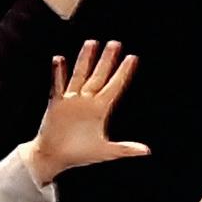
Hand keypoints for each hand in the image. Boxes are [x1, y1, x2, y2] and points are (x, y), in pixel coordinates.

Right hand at [23, 39, 149, 184]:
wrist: (54, 158)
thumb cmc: (79, 154)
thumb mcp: (105, 151)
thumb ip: (125, 149)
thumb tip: (147, 151)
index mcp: (100, 110)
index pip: (114, 86)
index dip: (123, 73)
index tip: (132, 58)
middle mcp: (87, 101)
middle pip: (99, 76)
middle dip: (107, 60)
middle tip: (115, 43)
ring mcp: (71, 101)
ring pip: (80, 76)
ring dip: (85, 60)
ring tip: (91, 43)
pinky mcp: (56, 104)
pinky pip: (57, 86)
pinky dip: (58, 73)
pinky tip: (58, 59)